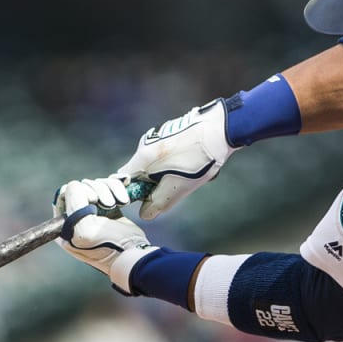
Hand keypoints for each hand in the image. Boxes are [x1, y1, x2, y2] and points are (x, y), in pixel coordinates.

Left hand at [52, 180, 155, 293]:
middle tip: (108, 205)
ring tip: (117, 204)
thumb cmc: (108, 247)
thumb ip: (74, 202)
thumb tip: (76, 185)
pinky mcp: (109, 207)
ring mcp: (93, 211)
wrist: (134, 254)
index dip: (77, 191)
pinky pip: (108, 187)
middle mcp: (76, 217)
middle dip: (96, 190)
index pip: (63, 195)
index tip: (92, 199)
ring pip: (95, 185)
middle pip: (80, 187)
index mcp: (64, 225)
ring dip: (108, 190)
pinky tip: (123, 201)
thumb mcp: (84, 228)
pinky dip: (116, 189)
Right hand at [112, 100, 233, 219]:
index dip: (131, 193)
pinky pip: (165, 153)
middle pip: (139, 172)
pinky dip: (174, 162)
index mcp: (143, 158)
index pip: (122, 180)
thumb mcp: (178, 188)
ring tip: (189, 173)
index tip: (147, 198)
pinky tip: (193, 161)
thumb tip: (145, 213)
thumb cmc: (200, 158)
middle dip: (153, 184)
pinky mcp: (169, 132)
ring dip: (165, 173)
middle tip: (173, 187)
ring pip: (154, 163)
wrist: (220, 128)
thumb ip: (157, 203)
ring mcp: (157, 136)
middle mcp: (145, 144)